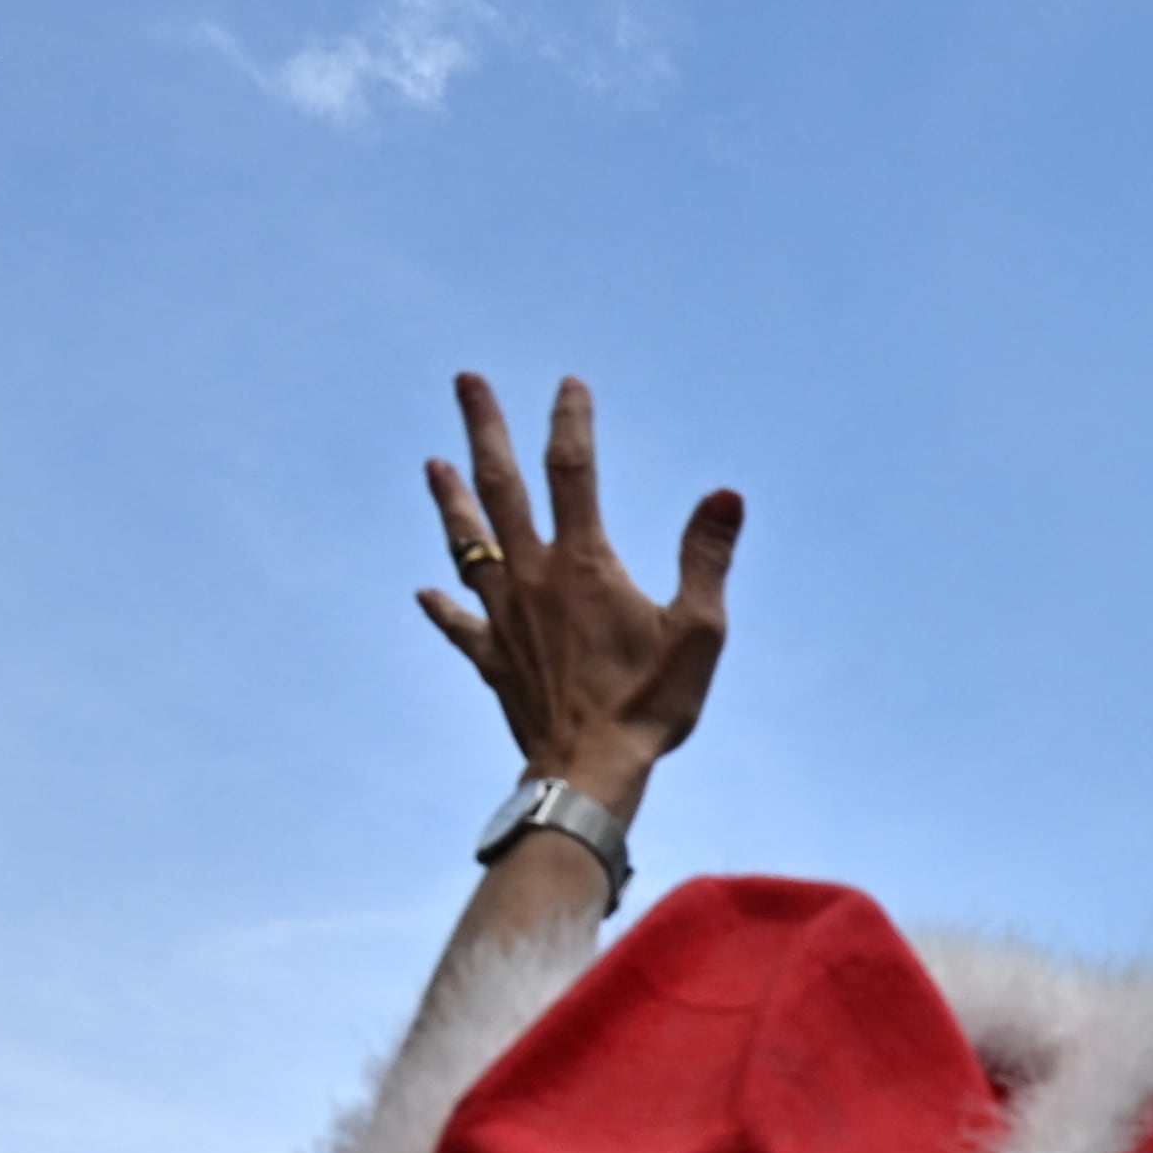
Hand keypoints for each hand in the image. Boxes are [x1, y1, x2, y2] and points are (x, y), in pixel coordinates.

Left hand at [414, 374, 738, 816]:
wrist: (589, 770)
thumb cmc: (650, 704)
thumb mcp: (698, 630)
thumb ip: (706, 557)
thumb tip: (725, 495)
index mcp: (583, 563)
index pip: (573, 470)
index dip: (570, 422)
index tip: (568, 384)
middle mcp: (533, 577)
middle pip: (499, 487)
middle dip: (483, 429)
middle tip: (465, 382)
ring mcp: (505, 617)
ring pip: (468, 543)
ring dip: (450, 501)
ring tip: (432, 465)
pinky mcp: (494, 659)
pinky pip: (462, 624)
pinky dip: (445, 605)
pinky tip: (427, 592)